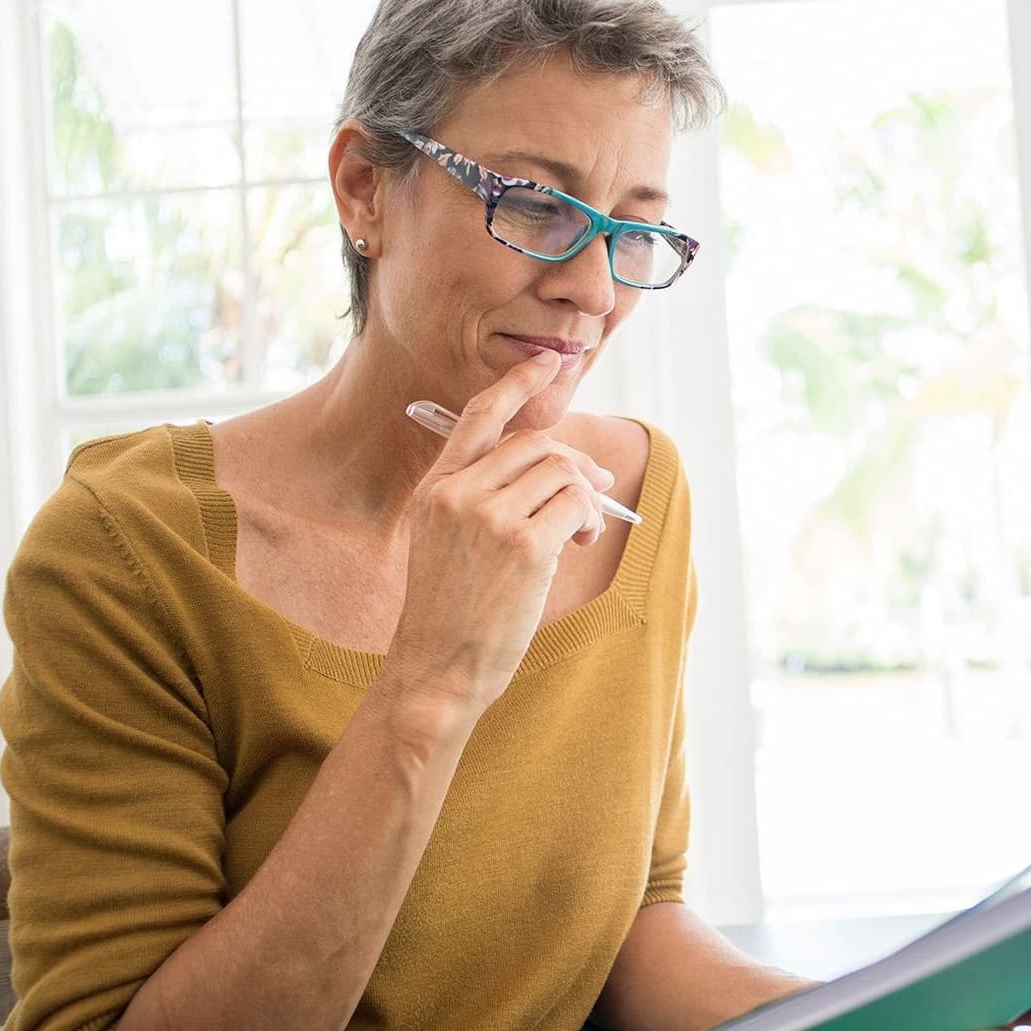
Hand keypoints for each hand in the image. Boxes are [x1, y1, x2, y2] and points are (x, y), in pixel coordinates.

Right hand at [382, 351, 614, 712]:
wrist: (437, 668)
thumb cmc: (450, 614)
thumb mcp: (448, 543)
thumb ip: (486, 499)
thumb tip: (566, 467)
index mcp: (435, 490)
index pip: (477, 417)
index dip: (517, 384)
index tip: (548, 363)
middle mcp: (458, 494)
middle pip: (536, 445)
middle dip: (575, 464)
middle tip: (595, 492)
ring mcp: (489, 517)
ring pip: (562, 472)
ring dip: (585, 498)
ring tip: (580, 532)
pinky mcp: (524, 546)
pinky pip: (576, 506)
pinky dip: (589, 519)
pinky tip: (579, 543)